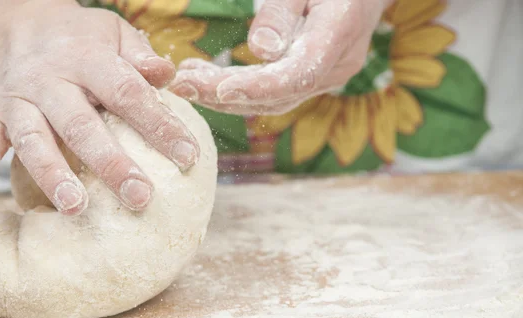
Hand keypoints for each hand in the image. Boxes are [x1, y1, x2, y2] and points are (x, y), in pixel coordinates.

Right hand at [0, 0, 199, 214]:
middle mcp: (50, 80)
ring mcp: (17, 99)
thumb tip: (169, 76)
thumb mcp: (113, 34)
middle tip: (140, 197)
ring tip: (76, 207)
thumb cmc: (79, 39)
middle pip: (82, 125)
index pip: (128, 94)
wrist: (20, 22)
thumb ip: (140, 56)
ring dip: (52, 173)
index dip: (159, 126)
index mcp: (88, 60)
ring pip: (34, 139)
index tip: (187, 157)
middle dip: (111, 163)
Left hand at [170, 0, 390, 114]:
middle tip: (182, 85)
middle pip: (278, 94)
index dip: (257, 87)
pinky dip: (240, 90)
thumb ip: (282, 12)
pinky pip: (275, 92)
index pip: (297, 74)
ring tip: (186, 81)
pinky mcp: (313, 78)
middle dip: (226, 95)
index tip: (218, 89)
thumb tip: (259, 51)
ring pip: (273, 100)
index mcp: (341, 32)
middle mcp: (337, 65)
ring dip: (226, 96)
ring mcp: (328, 76)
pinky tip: (208, 80)